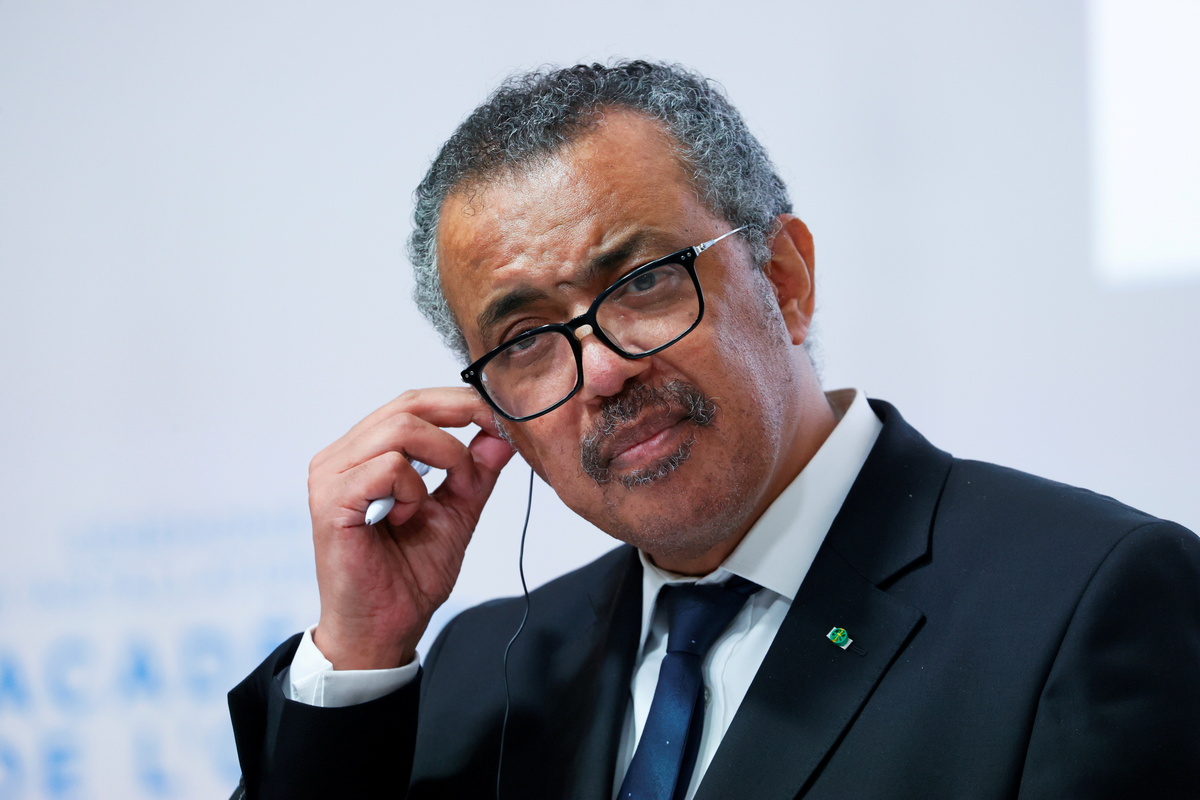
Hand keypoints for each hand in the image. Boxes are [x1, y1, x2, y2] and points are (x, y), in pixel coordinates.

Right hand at [307, 388, 514, 669]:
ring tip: (443, 497)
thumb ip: (474, 474)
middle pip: (407, 404)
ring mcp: (330, 476)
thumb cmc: (408, 577)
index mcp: (363, 454)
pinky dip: (412, 488)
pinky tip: (408, 517)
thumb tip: (500, 436)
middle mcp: (340, 457)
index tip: (499, 419)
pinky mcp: (331, 500)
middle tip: (494, 438)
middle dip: (460, 416)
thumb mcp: (456, 514)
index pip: (411, 403)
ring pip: (400, 428)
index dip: (460, 403)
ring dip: (443, 456)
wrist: (384, 630)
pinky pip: (387, 466)